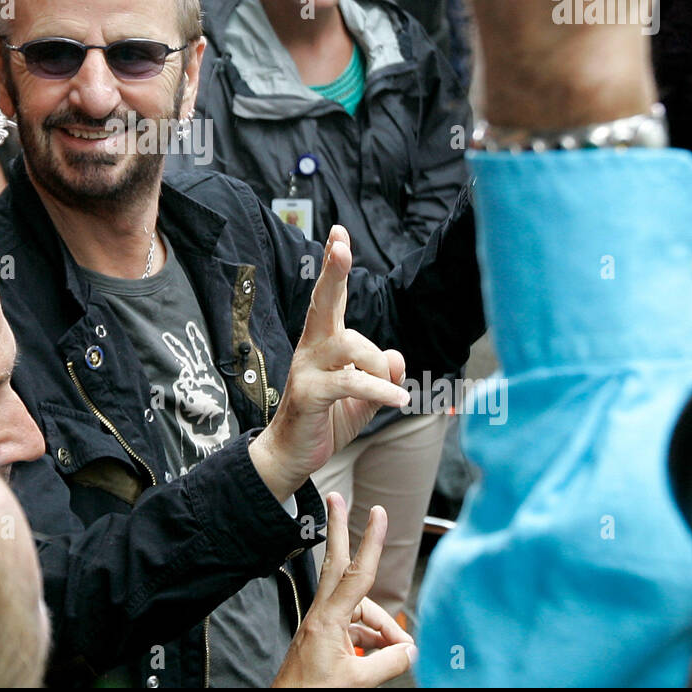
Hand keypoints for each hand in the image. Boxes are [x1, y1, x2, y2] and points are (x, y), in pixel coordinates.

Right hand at [249, 226, 407, 501]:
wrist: (292, 458)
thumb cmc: (325, 422)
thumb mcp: (363, 398)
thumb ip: (381, 376)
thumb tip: (397, 356)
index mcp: (324, 343)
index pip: (331, 298)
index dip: (335, 267)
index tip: (339, 233)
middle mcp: (311, 348)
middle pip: (323, 302)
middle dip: (333, 271)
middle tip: (340, 244)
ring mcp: (306, 369)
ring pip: (350, 345)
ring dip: (377, 367)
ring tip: (392, 391)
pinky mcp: (308, 394)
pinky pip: (349, 382)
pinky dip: (378, 391)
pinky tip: (399, 400)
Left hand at [272, 496, 415, 686]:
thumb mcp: (355, 681)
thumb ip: (386, 663)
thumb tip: (411, 650)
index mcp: (327, 619)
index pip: (357, 573)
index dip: (372, 542)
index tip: (378, 513)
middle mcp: (322, 613)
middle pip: (338, 563)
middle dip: (339, 529)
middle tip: (335, 497)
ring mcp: (322, 623)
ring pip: (358, 606)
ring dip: (380, 622)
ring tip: (401, 647)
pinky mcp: (323, 635)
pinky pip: (353, 625)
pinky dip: (372, 635)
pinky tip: (385, 651)